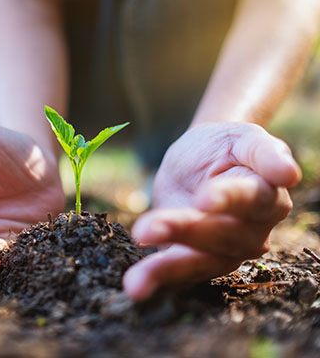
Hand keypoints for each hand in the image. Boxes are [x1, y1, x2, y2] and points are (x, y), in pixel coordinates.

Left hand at [123, 122, 300, 300]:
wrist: (197, 159)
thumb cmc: (224, 148)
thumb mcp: (241, 138)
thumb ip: (264, 151)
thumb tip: (289, 173)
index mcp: (266, 197)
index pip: (250, 200)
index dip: (228, 200)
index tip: (203, 200)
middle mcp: (250, 231)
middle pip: (221, 235)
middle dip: (183, 231)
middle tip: (146, 228)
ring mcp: (223, 251)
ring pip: (199, 262)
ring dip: (167, 269)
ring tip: (136, 282)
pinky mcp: (194, 259)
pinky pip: (178, 271)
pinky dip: (156, 278)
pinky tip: (136, 287)